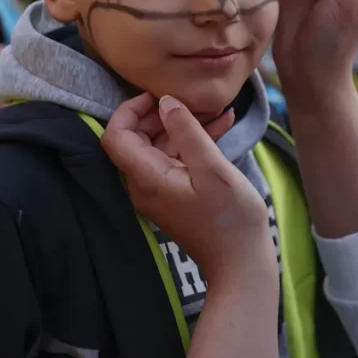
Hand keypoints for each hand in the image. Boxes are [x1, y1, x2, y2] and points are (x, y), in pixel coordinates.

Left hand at [101, 93, 275, 284]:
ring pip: (161, 147)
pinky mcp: (177, 194)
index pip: (116, 136)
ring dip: (184, 125)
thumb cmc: (230, 218)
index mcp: (147, 178)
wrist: (241, 262)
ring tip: (215, 108)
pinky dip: (194, 142)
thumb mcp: (212, 169)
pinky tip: (223, 124)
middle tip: (192, 98)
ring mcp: (160, 191)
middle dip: (162, 113)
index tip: (159, 94)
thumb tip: (166, 101)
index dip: (131, 110)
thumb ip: (187, 132)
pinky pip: (177, 160)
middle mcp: (145, 185)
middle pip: (137, 139)